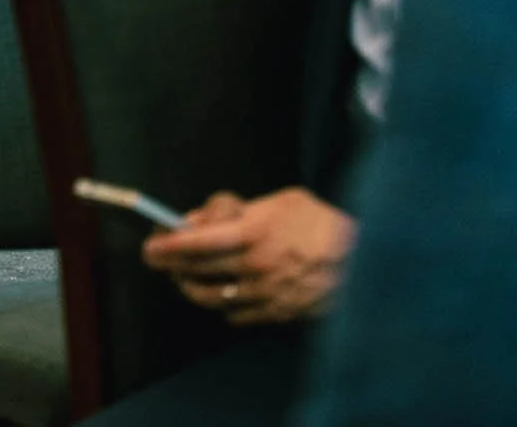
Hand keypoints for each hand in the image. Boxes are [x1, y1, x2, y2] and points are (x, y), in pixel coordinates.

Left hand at [141, 188, 355, 325]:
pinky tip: (223, 294)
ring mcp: (264, 294)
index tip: (150, 245)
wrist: (366, 260)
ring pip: (210, 297)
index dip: (167, 244)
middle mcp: (253, 266)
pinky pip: (236, 315)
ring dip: (191, 287)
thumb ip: (237, 209)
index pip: (195, 242)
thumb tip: (200, 220)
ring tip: (185, 277)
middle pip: (196, 271)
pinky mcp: (276, 314)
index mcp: (252, 232)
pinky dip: (223, 306)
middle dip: (170, 265)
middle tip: (158, 258)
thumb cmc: (322, 223)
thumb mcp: (280, 201)